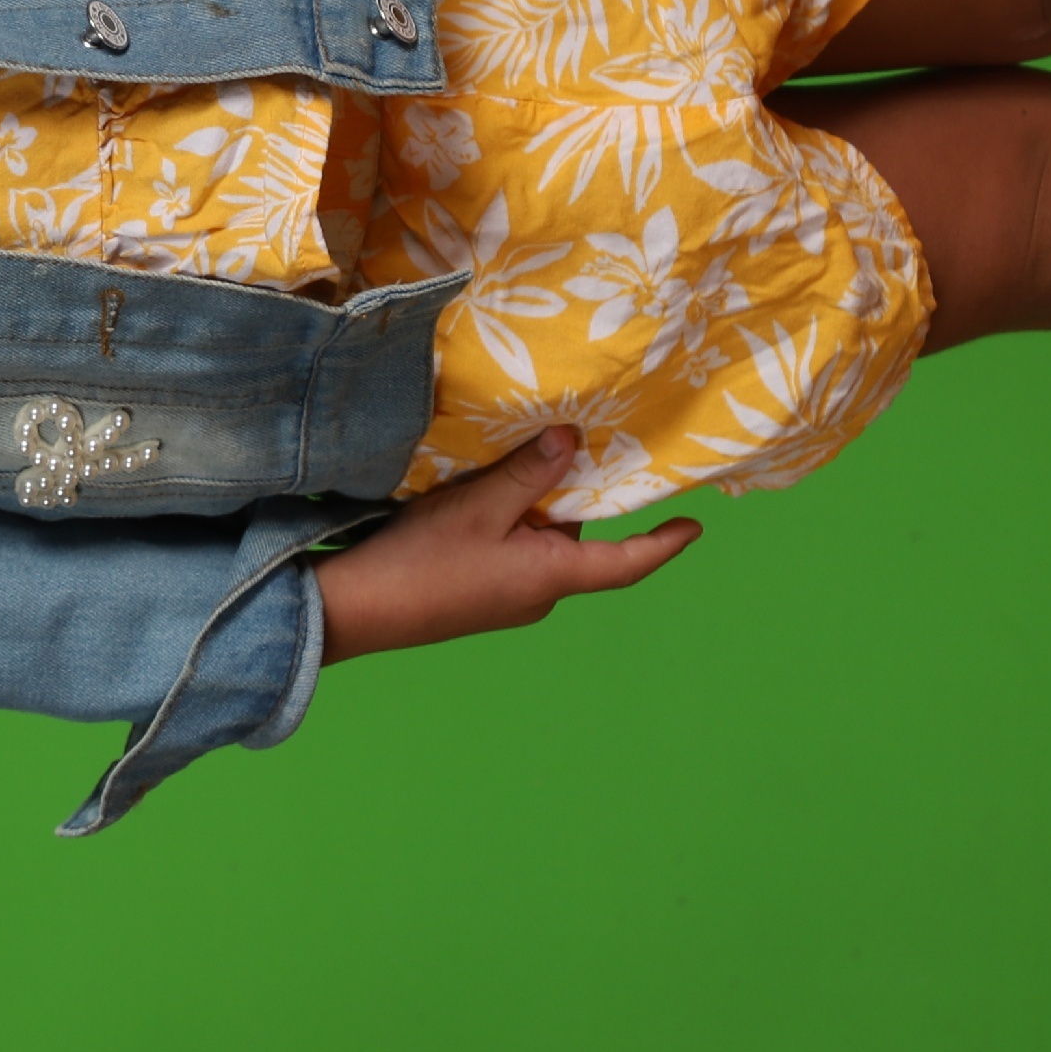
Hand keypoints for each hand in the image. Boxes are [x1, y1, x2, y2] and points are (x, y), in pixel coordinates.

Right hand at [312, 427, 701, 662]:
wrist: (358, 610)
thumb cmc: (424, 562)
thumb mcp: (478, 506)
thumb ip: (528, 474)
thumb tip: (571, 441)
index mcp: (553, 576)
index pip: (626, 563)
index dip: (663, 545)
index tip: (692, 528)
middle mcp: (540, 594)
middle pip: (576, 541)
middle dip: (572, 499)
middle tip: (565, 450)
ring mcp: (509, 599)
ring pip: (539, 543)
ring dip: (532, 508)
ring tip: (510, 464)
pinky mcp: (480, 596)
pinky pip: (512, 553)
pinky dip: (508, 523)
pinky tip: (477, 498)